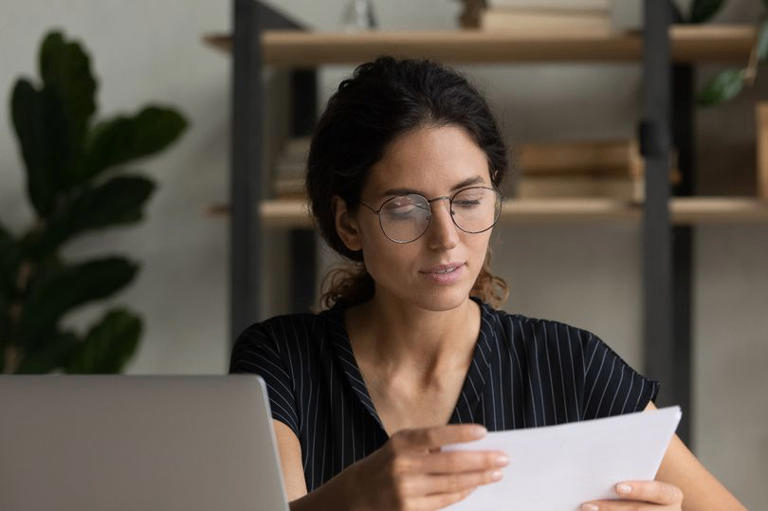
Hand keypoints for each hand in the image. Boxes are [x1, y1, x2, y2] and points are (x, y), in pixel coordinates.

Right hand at [334, 424, 507, 510]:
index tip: (484, 432)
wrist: (355, 495)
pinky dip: (462, 492)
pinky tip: (474, 486)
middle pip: (451, 463)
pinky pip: (444, 501)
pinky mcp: (410, 510)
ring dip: (478, 479)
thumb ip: (429, 446)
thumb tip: (470, 448)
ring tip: (496, 473)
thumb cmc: (387, 464)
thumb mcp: (401, 446)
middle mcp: (403, 465)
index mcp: (401, 443)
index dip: (460, 433)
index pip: (435, 435)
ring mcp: (406, 490)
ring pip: (452, 484)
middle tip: (504, 458)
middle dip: (481, 461)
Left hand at [581, 480, 683, 509]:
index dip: (639, 490)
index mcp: (671, 495)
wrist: (648, 503)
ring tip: (587, 509)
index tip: (617, 487)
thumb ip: (628, 473)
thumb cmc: (639, 487)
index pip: (658, 491)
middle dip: (612, 508)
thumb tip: (603, 464)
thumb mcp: (639, 479)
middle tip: (588, 505)